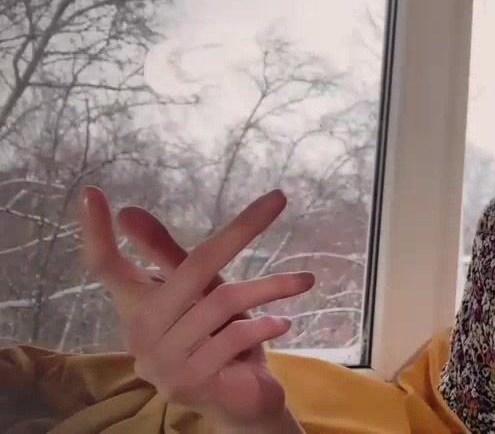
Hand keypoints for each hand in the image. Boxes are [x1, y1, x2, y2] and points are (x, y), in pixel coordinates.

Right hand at [79, 186, 315, 430]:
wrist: (241, 402)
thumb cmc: (219, 338)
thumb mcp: (202, 292)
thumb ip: (173, 256)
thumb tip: (131, 212)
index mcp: (137, 306)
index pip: (105, 267)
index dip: (95, 233)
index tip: (91, 192)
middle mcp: (141, 333)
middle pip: (189, 268)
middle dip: (239, 231)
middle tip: (278, 200)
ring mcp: (163, 361)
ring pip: (221, 303)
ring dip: (270, 288)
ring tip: (304, 281)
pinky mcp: (191, 382)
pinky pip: (232, 339)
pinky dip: (262, 326)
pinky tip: (283, 323)